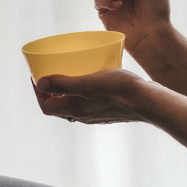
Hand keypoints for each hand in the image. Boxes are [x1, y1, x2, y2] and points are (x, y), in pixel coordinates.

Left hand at [32, 68, 150, 125]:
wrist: (149, 101)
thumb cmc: (119, 91)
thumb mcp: (88, 83)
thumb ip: (64, 84)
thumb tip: (40, 83)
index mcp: (75, 110)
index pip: (46, 106)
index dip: (38, 92)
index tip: (37, 76)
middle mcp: (83, 115)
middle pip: (58, 104)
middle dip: (51, 89)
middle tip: (51, 71)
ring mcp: (96, 114)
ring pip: (74, 102)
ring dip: (67, 89)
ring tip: (70, 71)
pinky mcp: (108, 109)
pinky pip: (88, 100)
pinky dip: (83, 89)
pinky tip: (93, 76)